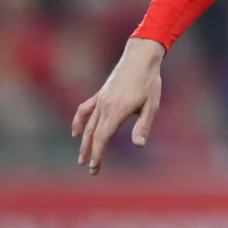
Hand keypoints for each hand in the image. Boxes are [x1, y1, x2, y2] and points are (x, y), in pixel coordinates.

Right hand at [72, 37, 164, 174]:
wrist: (140, 57)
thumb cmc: (149, 81)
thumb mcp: (152, 105)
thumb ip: (144, 126)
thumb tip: (139, 145)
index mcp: (117, 111)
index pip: (102, 137)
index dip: (97, 153)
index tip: (95, 167)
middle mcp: (105, 106)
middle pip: (92, 134)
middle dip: (91, 153)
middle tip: (91, 170)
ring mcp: (101, 99)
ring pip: (87, 124)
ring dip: (84, 142)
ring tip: (82, 158)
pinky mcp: (101, 94)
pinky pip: (85, 109)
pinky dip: (79, 122)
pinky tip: (76, 132)